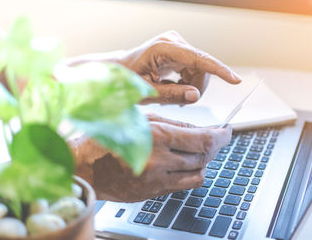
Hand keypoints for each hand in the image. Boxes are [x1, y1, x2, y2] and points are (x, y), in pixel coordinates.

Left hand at [63, 31, 240, 104]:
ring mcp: (177, 44)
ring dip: (192, 85)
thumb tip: (196, 96)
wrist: (118, 71)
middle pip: (201, 67)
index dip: (218, 70)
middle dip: (196, 87)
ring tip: (174, 94)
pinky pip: (194, 68)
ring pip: (200, 69)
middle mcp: (173, 42)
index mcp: (163, 49)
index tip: (235, 80)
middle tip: (181, 101)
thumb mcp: (147, 92)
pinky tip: (176, 87)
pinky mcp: (179, 50)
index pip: (198, 59)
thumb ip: (172, 94)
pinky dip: (189, 81)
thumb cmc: (126, 81)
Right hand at [70, 114, 231, 201]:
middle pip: (204, 156)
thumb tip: (202, 129)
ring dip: (204, 160)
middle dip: (216, 146)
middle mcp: (160, 160)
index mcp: (157, 136)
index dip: (222, 136)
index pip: (204, 139)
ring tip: (199, 149)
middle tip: (219, 137)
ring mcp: (157, 180)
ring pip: (198, 172)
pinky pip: (184, 185)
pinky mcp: (153, 192)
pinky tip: (186, 164)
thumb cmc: (109, 135)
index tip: (227, 131)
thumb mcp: (142, 118)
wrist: (84, 165)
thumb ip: (175, 124)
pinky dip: (192, 173)